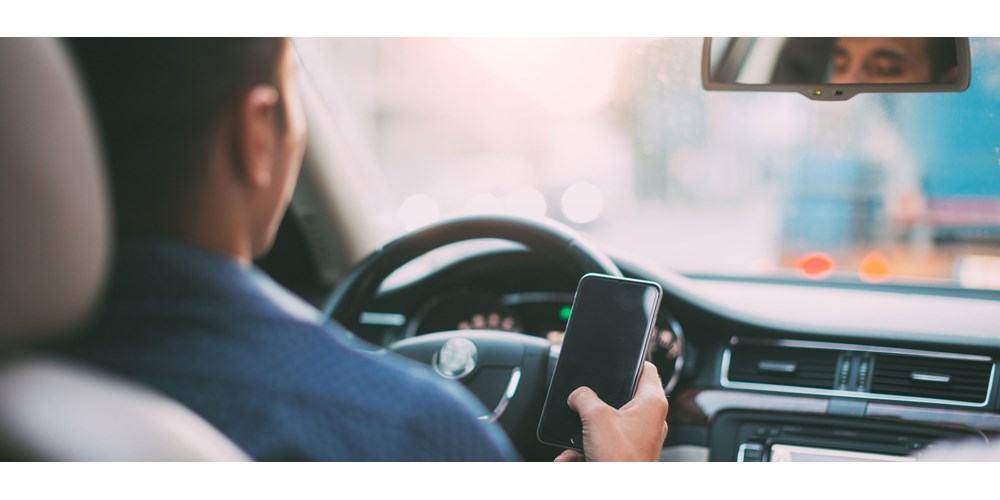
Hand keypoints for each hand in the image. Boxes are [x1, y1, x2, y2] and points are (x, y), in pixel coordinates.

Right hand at [554, 361, 668, 461]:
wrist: (620, 494)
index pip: (646, 368)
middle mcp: (650, 419)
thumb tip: (578, 395)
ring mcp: (640, 438)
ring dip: (587, 430)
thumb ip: (584, 397)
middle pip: (621, 397)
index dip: (629, 360)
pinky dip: (587, 449)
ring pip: (609, 423)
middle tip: (585, 401)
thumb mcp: (595, 417)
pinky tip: (570, 457)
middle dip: (597, 401)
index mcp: (652, 403)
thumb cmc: (620, 460)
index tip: (615, 359)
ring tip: (576, 436)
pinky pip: (604, 444)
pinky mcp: (628, 454)